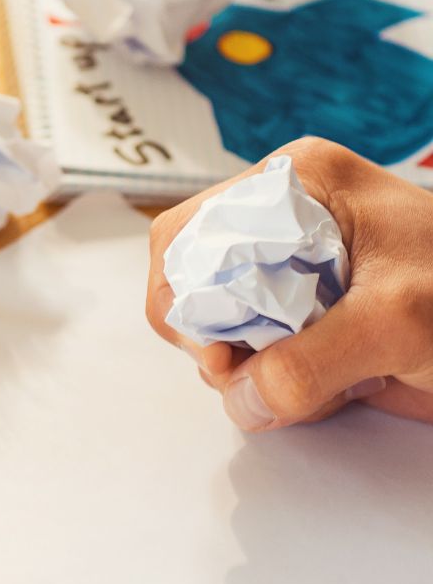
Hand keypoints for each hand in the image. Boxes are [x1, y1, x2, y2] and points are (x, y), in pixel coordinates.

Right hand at [146, 137, 432, 432]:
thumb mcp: (397, 321)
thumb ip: (310, 361)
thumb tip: (242, 399)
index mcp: (293, 184)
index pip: (186, 237)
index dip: (187, 300)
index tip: (224, 356)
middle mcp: (281, 220)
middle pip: (194, 287)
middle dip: (222, 343)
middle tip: (265, 378)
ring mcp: (292, 270)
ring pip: (222, 331)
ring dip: (257, 372)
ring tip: (327, 382)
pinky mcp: (307, 314)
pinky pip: (260, 357)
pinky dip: (283, 386)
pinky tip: (340, 386)